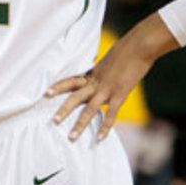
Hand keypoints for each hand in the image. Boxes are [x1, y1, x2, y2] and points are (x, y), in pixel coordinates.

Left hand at [47, 14, 174, 141]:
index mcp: (93, 73)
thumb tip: (101, 75)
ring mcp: (107, 88)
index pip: (71, 81)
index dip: (58, 86)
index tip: (46, 93)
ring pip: (89, 109)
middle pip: (75, 96)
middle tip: (53, 121)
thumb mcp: (109, 60)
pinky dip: (105, 127)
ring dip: (80, 124)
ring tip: (71, 137)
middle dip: (64, 109)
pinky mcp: (120, 94)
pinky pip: (110, 114)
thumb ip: (103, 71)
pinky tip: (99, 139)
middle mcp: (96, 81)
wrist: (139, 45)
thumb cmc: (127, 50)